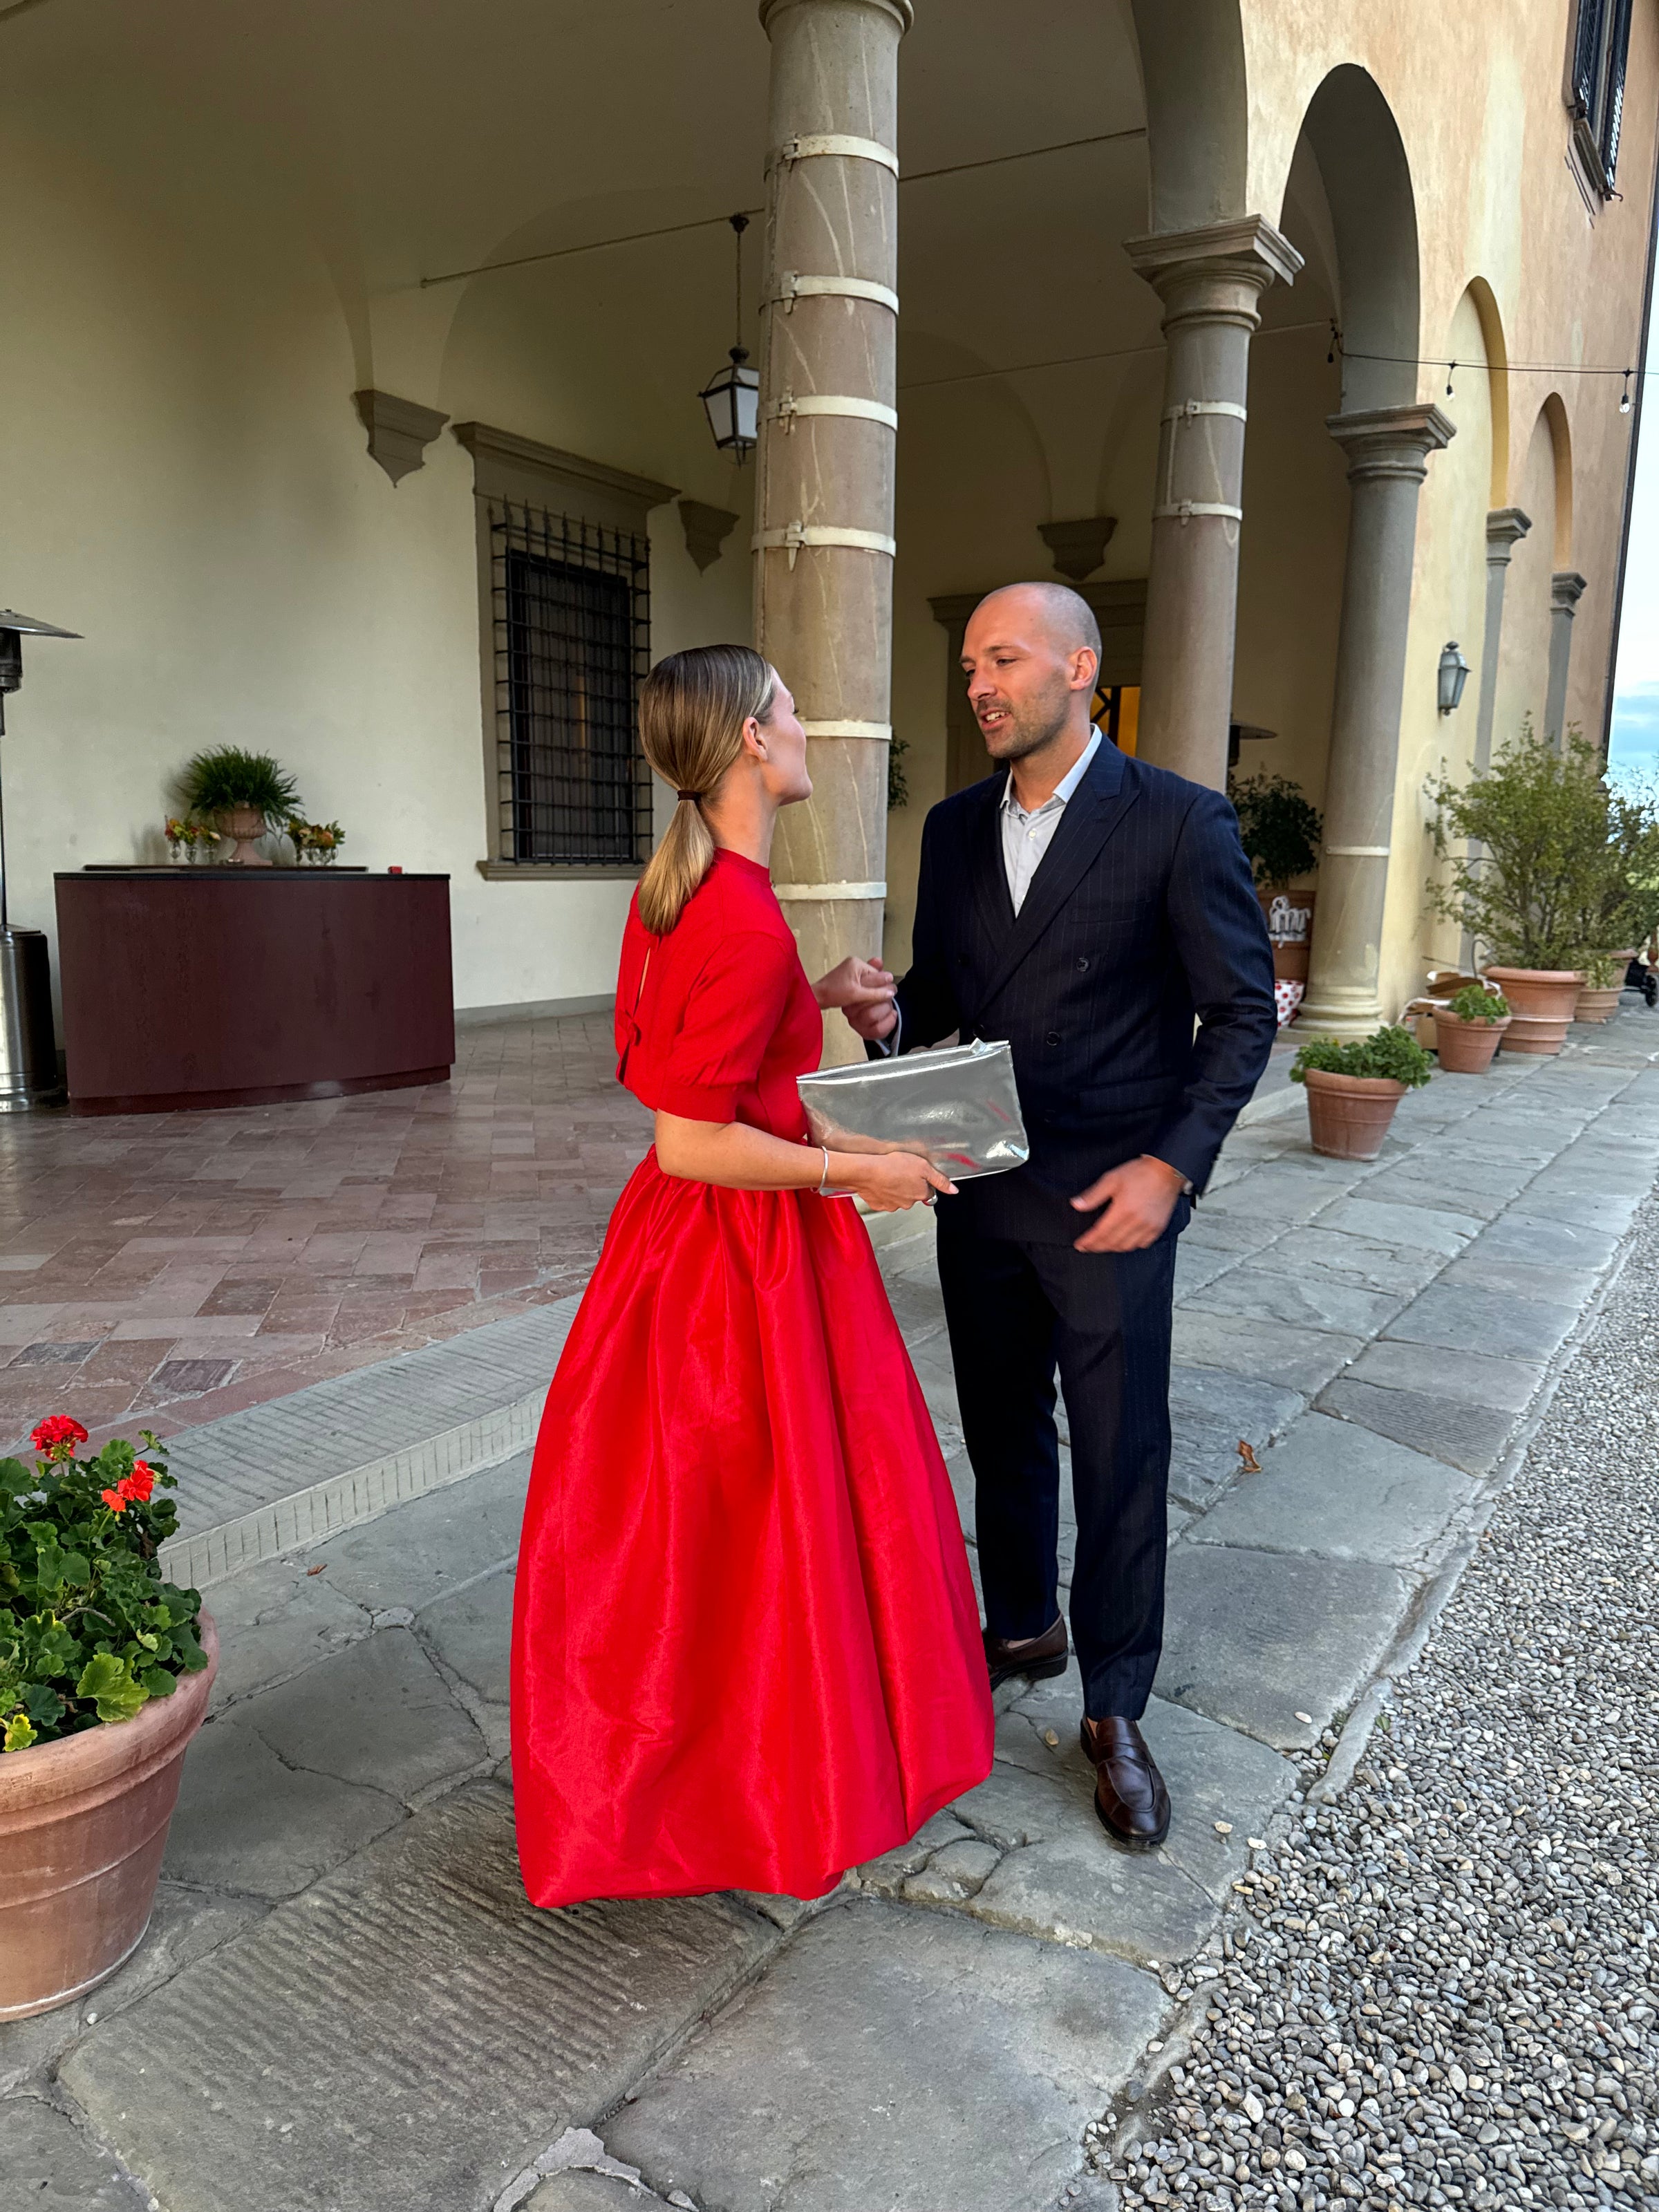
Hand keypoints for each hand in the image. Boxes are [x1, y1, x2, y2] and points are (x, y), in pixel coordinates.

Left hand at [815, 955, 895, 1024]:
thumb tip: (891, 992)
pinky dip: (861, 991)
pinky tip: (858, 998)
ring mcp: (849, 969)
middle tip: (869, 998)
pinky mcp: (846, 977)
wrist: (816, 998)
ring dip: (867, 991)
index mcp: (857, 963)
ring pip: (866, 982)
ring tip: (862, 999)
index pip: (878, 975)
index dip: (880, 987)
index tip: (881, 997)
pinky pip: (860, 983)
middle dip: (873, 988)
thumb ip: (876, 993)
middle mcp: (854, 963)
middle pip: (872, 977)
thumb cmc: (833, 994)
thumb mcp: (857, 994)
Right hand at [839, 1149, 956, 1212]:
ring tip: (889, 1175)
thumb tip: (954, 1190)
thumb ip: (940, 1179)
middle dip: (908, 1185)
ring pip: (898, 1198)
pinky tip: (879, 1182)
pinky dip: (882, 1192)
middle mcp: (908, 1203)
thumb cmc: (892, 1166)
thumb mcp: (923, 1166)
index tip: (915, 1173)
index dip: (923, 1181)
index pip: (928, 1191)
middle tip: (900, 1171)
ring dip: (895, 1189)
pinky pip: (883, 1199)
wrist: (866, 1171)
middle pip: (912, 1195)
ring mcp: (892, 1206)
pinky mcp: (878, 1205)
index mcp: (920, 1194)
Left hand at [1070, 1155, 1185, 1252]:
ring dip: (1112, 1248)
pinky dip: (1131, 1245)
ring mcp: (1149, 1227)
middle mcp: (1137, 1222)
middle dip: (1097, 1247)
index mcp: (1123, 1210)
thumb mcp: (1111, 1179)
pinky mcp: (1158, 1228)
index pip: (1101, 1233)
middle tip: (1087, 1247)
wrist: (1166, 1171)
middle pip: (1112, 1243)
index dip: (1088, 1241)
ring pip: (1127, 1246)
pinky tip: (1124, 1241)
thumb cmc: (1140, 1173)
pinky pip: (1142, 1244)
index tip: (1080, 1245)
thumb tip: (1076, 1205)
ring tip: (1103, 1245)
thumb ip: (1093, 1195)